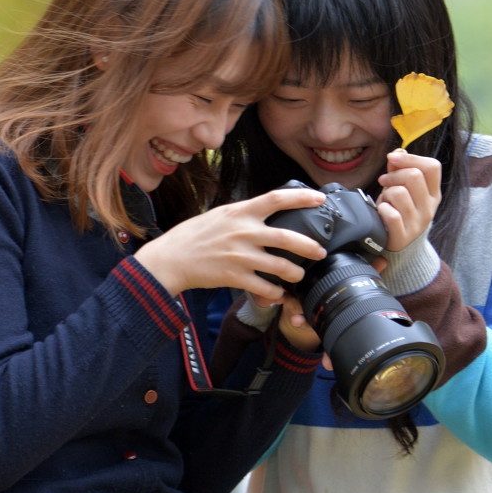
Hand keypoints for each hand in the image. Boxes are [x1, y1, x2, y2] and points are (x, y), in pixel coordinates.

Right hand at [134, 186, 327, 300]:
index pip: (276, 198)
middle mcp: (243, 232)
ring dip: (295, 273)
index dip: (302, 197)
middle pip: (287, 238)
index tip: (320, 198)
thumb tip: (267, 210)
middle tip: (320, 252)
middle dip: (309, 247)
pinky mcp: (234, 277)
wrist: (171, 258)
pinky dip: (275, 293)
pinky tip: (278, 294)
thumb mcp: (221, 214)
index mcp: (241, 212)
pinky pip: (264, 287)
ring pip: (280, 266)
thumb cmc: (195, 235)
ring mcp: (240, 256)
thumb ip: (245, 214)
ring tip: (299, 275)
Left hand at [376, 149, 441, 251]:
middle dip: (393, 175)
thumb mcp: (404, 189)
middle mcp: (429, 207)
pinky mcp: (403, 236)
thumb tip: (399, 151)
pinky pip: (391, 214)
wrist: (402, 246)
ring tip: (385, 200)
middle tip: (384, 181)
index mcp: (433, 193)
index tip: (392, 158)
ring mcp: (418, 223)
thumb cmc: (400, 211)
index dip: (410, 158)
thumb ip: (400, 169)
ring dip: (385, 193)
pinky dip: (382, 209)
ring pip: (399, 193)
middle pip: (413, 176)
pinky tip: (382, 212)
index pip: (432, 166)